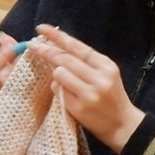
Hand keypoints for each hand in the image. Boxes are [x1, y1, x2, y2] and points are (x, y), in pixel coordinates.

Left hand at [30, 25, 144, 151]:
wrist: (123, 125)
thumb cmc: (110, 97)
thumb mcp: (105, 74)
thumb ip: (85, 61)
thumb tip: (56, 46)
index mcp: (105, 64)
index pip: (76, 46)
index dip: (57, 36)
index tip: (41, 28)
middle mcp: (99, 77)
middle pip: (64, 58)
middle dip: (45, 50)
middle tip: (32, 45)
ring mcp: (89, 93)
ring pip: (59, 73)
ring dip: (56, 75)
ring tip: (65, 83)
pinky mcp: (80, 108)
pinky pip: (58, 91)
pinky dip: (58, 90)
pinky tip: (66, 96)